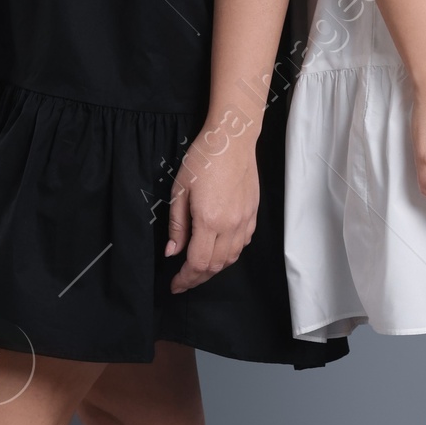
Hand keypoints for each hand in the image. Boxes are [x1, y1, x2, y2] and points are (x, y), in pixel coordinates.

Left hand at [164, 113, 260, 290]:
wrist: (232, 140)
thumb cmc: (203, 158)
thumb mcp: (180, 190)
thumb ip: (177, 225)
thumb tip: (172, 252)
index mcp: (210, 220)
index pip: (198, 263)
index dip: (185, 279)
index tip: (175, 284)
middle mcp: (231, 225)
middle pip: (216, 265)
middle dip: (198, 278)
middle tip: (183, 281)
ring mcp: (245, 220)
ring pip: (232, 258)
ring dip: (214, 269)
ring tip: (198, 270)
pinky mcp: (253, 214)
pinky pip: (242, 244)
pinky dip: (229, 254)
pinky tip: (218, 250)